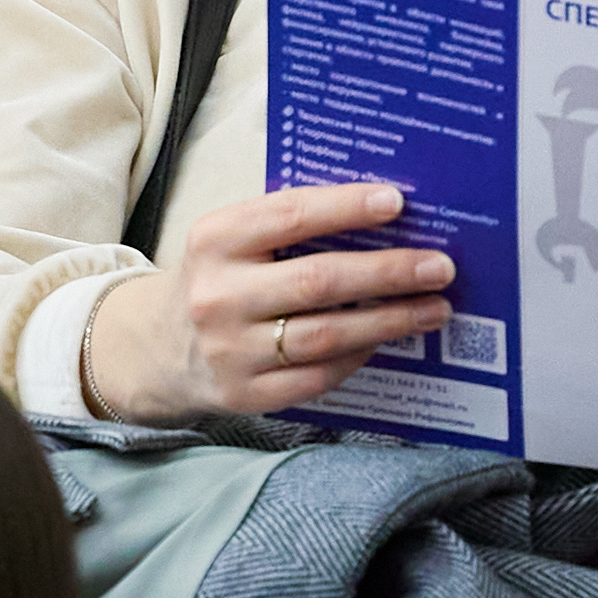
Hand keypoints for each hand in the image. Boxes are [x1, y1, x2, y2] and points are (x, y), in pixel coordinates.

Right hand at [84, 182, 454, 420]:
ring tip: (435, 307)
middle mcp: (217, 295)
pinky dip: (359, 357)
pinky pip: (318, 377)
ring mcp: (230, 351)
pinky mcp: (244, 395)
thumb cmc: (219, 277)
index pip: (290, 216)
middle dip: (389, 272)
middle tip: (440, 266)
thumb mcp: (232, 238)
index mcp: (214, 240)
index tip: (398, 202)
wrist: (156, 347)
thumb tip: (384, 212)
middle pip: (319, 281)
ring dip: (390, 321)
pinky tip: (388, 340)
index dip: (346, 207)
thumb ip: (290, 223)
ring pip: (327, 335)